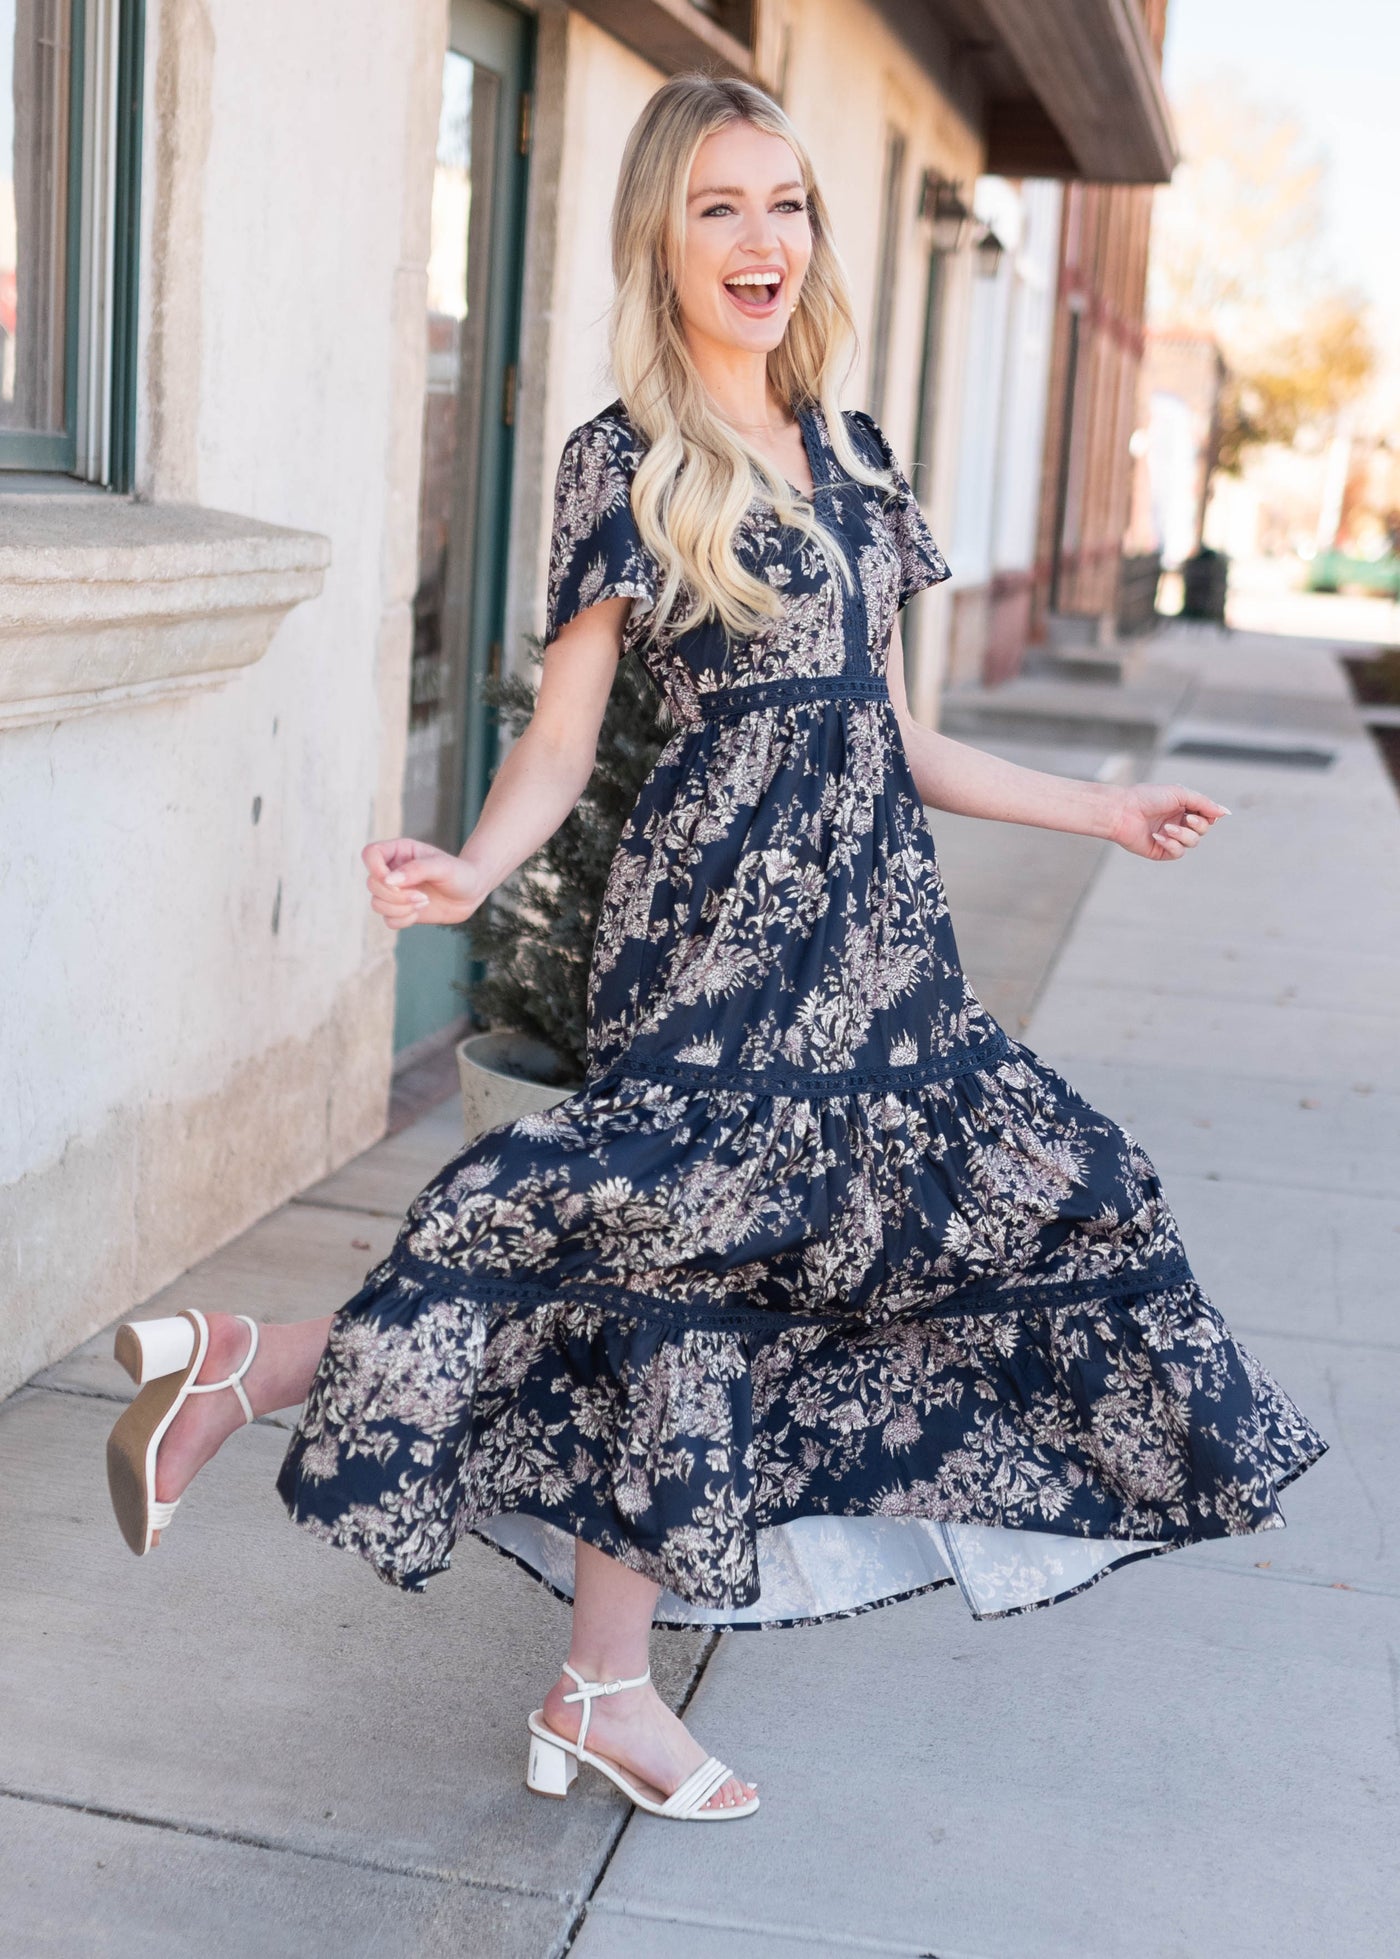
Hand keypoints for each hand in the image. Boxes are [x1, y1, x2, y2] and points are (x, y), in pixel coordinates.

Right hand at [362, 838, 489, 927]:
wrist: (472, 893)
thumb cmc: (460, 873)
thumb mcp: (442, 866)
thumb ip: (416, 869)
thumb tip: (388, 880)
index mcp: (399, 852)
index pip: (370, 854)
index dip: (375, 868)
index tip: (392, 879)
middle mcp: (393, 871)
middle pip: (372, 884)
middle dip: (395, 895)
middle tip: (421, 895)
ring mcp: (395, 892)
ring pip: (377, 904)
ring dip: (400, 908)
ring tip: (424, 902)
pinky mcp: (400, 910)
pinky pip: (388, 920)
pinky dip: (403, 919)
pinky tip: (420, 911)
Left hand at [1109, 783, 1230, 860]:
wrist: (1122, 811)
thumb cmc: (1147, 798)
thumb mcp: (1180, 794)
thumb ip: (1203, 803)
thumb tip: (1225, 812)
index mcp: (1183, 807)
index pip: (1207, 816)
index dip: (1209, 816)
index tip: (1204, 812)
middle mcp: (1178, 822)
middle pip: (1203, 830)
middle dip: (1198, 824)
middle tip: (1187, 818)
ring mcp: (1170, 837)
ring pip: (1192, 842)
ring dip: (1183, 834)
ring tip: (1167, 827)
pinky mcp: (1160, 850)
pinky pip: (1178, 853)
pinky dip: (1171, 844)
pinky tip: (1157, 836)